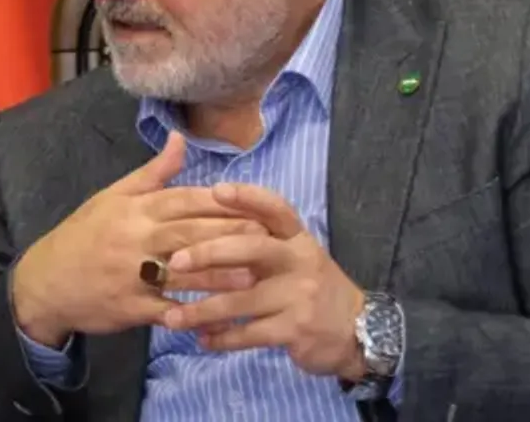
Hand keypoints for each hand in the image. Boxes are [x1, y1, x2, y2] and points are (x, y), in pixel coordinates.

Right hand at [11, 133, 267, 345]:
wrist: (44, 282)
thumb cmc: (84, 235)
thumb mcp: (112, 196)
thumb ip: (153, 172)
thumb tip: (181, 137)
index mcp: (135, 209)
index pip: (184, 200)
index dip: (220, 202)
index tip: (254, 204)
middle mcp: (136, 238)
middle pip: (188, 233)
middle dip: (228, 234)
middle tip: (265, 236)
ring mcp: (132, 274)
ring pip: (181, 272)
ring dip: (218, 275)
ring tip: (253, 274)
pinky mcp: (130, 307)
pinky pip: (164, 309)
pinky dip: (190, 312)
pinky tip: (217, 314)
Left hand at [160, 183, 366, 379]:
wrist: (357, 330)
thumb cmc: (312, 287)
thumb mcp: (297, 256)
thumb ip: (263, 241)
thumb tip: (212, 222)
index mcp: (298, 238)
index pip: (275, 208)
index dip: (247, 196)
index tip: (215, 189)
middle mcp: (300, 260)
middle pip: (252, 247)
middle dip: (210, 252)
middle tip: (176, 261)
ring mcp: (299, 295)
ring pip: (241, 299)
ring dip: (202, 309)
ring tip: (172, 318)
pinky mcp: (296, 328)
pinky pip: (250, 333)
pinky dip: (222, 338)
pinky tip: (202, 340)